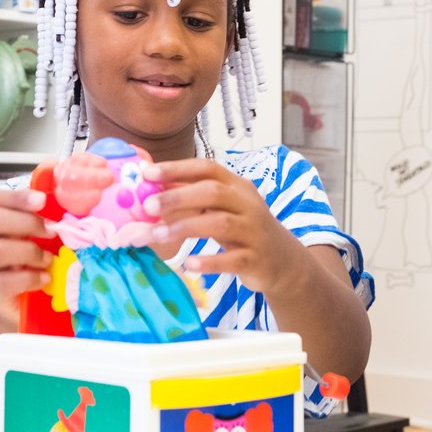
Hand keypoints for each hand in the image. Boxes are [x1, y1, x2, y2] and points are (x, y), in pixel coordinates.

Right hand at [0, 188, 52, 326]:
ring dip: (28, 251)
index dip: (17, 197)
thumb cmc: (34, 264)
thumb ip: (46, 220)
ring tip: (48, 260)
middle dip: (27, 223)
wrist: (22, 306)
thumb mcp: (39, 239)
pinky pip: (2, 282)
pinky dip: (29, 278)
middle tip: (52, 232)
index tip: (42, 200)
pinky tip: (45, 278)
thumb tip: (70, 200)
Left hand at [143, 159, 304, 294]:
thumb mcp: (223, 209)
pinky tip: (188, 264)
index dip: (177, 168)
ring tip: (158, 235)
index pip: (207, 169)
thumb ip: (194, 199)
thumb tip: (151, 190)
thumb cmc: (244, 230)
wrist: (284, 262)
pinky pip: (232, 259)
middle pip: (213, 192)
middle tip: (148, 206)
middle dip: (178, 196)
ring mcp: (254, 232)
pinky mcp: (256, 259)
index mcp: (237, 186)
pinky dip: (209, 262)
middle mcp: (248, 204)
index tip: (147, 173)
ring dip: (186, 227)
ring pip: (221, 223)